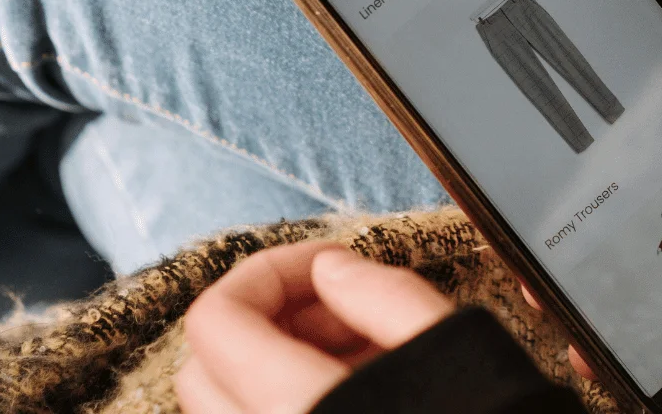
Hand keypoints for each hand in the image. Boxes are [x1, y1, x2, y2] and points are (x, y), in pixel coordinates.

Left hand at [176, 242, 452, 413]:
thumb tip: (331, 267)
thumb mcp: (457, 346)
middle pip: (204, 361)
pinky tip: (359, 385)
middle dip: (271, 314)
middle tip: (344, 304)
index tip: (331, 262)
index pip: (217, 319)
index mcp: (300, 407)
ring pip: (225, 400)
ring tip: (363, 347)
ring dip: (278, 357)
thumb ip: (387, 297)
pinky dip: (285, 393)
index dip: (269, 270)